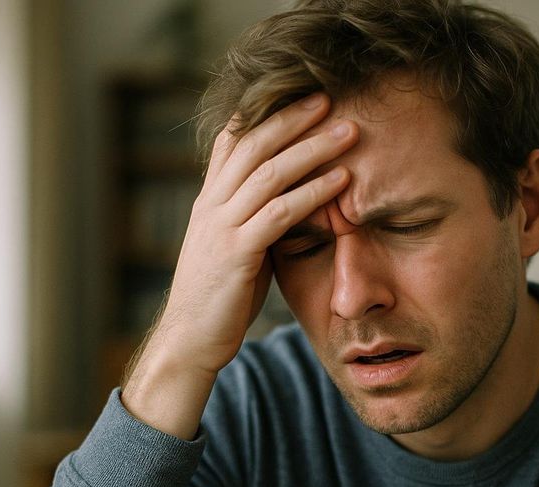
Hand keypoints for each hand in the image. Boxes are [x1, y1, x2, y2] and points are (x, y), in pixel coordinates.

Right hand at [122, 93, 357, 437]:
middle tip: (331, 97)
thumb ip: (256, 216)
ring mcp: (221, 226)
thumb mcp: (236, 245)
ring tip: (349, 132)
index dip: (266, 112)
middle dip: (294, 118)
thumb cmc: (220, 295)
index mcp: (210, 199)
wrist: (190, 339)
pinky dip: (313, 192)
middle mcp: (211, 203)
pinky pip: (278, 212)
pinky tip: (342, 181)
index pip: (234, 139)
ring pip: (269, 172)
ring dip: (312, 148)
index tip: (303, 95)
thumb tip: (292, 196)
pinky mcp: (236, 253)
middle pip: (254, 143)